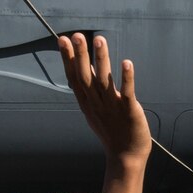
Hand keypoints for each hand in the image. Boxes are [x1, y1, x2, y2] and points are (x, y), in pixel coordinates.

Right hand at [59, 33, 151, 165]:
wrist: (126, 157)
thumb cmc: (112, 131)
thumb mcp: (95, 109)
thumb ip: (90, 88)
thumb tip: (85, 66)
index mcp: (88, 103)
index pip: (74, 77)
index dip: (68, 58)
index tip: (63, 39)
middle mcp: (97, 104)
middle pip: (86, 77)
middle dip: (80, 56)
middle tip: (77, 35)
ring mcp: (112, 107)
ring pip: (104, 81)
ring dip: (101, 60)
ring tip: (99, 40)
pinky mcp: (129, 111)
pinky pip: (127, 93)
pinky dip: (126, 78)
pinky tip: (127, 63)